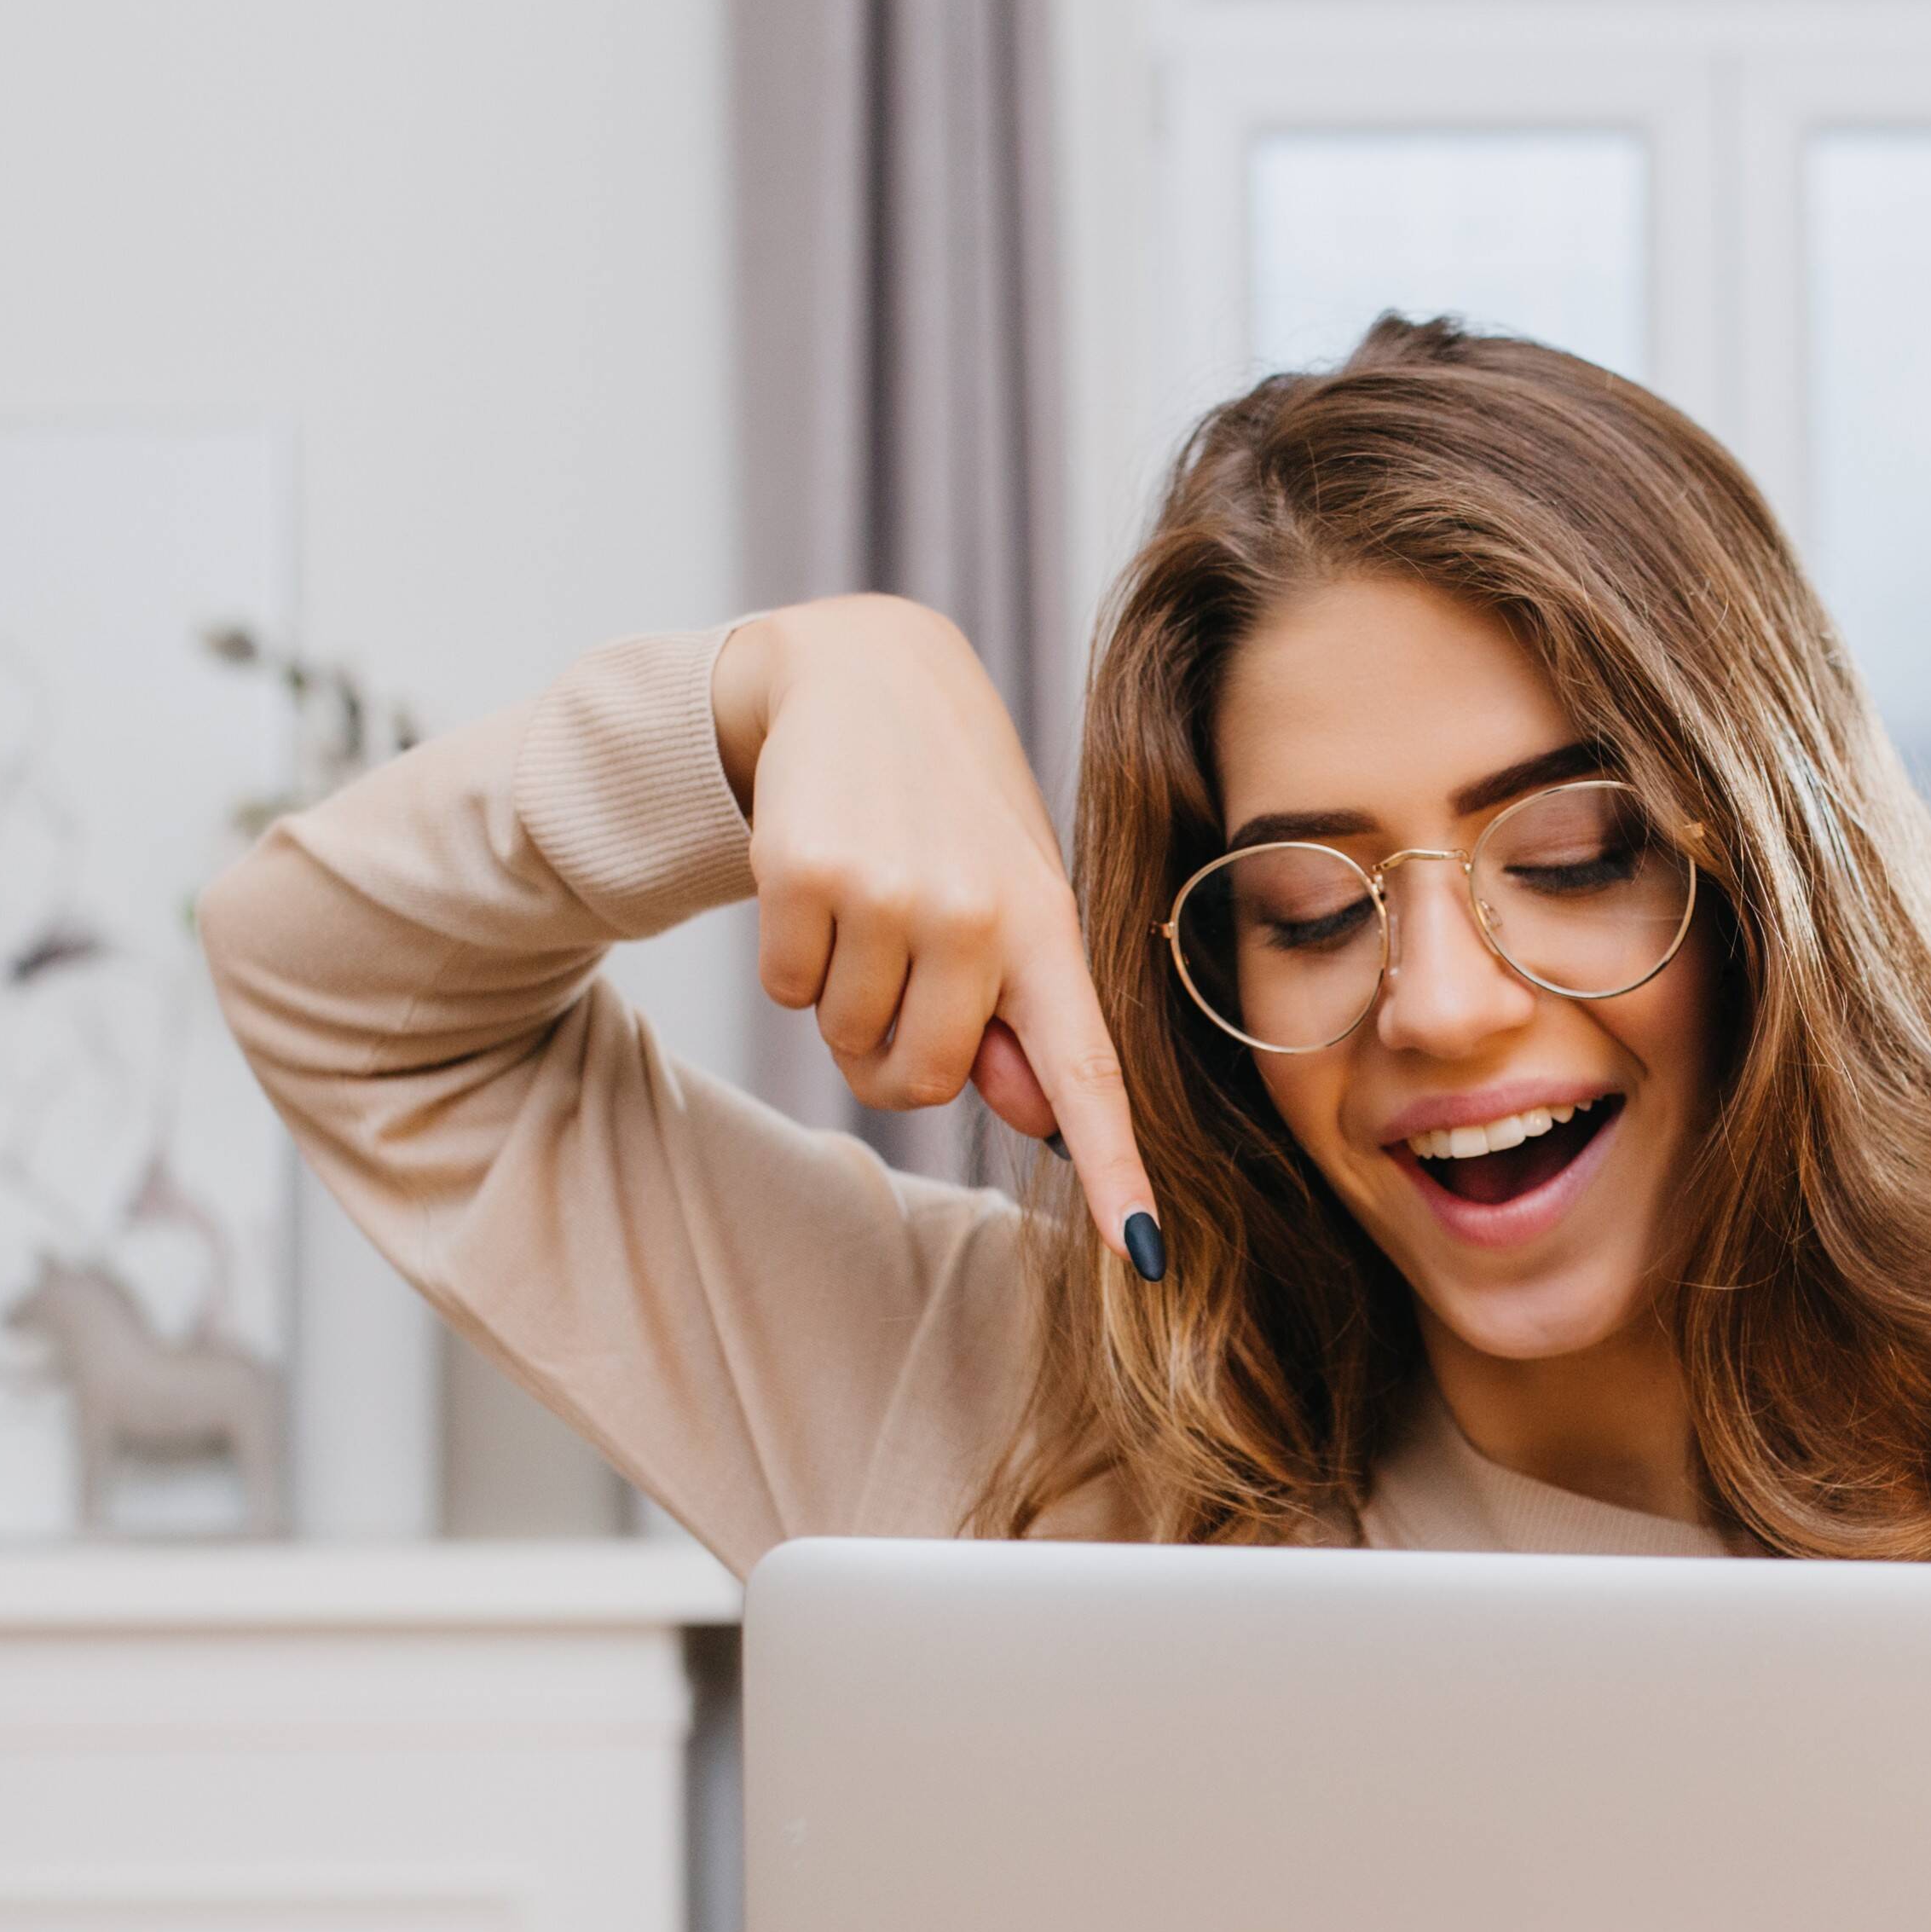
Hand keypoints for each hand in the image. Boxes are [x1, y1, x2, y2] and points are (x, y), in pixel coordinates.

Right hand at [709, 594, 1160, 1270]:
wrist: (862, 675)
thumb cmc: (952, 811)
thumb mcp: (1011, 899)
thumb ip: (1024, 1012)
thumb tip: (1033, 1114)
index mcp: (1047, 927)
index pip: (1088, 1070)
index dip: (1117, 1169)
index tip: (1144, 1256)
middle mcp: (977, 914)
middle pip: (925, 1080)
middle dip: (899, 1051)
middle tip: (905, 964)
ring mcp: (889, 894)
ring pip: (847, 1042)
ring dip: (843, 996)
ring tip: (869, 903)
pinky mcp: (802, 876)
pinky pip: (786, 994)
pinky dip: (792, 960)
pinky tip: (819, 884)